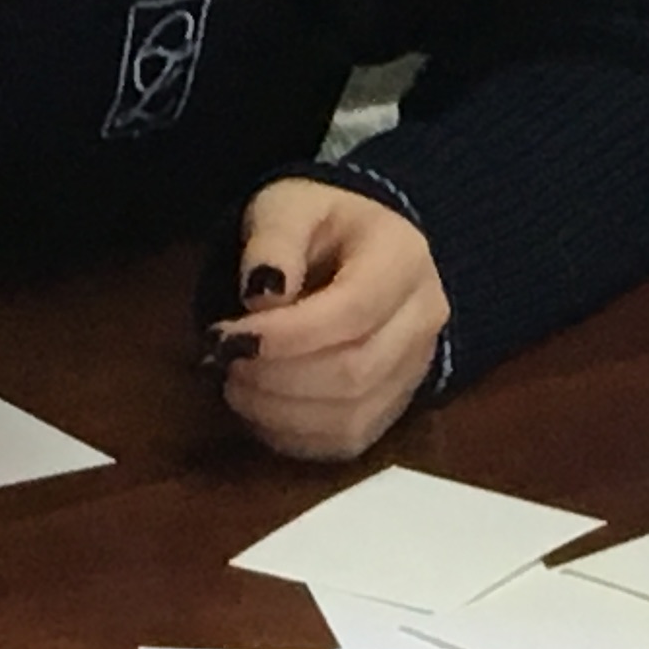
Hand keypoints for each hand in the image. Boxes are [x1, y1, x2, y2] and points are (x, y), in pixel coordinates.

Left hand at [211, 182, 450, 459]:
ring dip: (278, 412)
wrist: (356, 249)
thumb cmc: (318, 225)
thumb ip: (273, 239)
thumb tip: (262, 295)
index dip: (285, 336)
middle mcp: (424, 319)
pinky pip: (346, 442)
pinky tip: (260, 408)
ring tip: (235, 382)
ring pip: (351, 418)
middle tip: (224, 359)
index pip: (352, 313)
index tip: (226, 337)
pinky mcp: (395, 407)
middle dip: (275, 377)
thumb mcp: (287, 206)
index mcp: (403, 258)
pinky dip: (293, 437)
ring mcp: (415, 370)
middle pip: (354, 373)